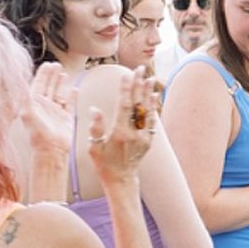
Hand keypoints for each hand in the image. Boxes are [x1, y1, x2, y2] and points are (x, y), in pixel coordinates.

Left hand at [21, 64, 77, 166]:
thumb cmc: (37, 134)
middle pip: (48, 86)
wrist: (51, 151)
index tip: (47, 63)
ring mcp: (55, 112)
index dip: (43, 73)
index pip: (38, 84)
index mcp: (34, 104)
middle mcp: (44, 107)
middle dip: (52, 75)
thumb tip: (19, 81)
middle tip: (56, 64)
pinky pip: (69, 103)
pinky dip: (72, 96)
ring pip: (58, 92)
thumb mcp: (27, 113)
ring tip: (64, 73)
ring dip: (60, 83)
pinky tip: (74, 89)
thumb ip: (24, 96)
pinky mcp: (66, 118)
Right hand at [86, 71, 157, 186]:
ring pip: (147, 110)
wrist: (121, 179)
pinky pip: (152, 120)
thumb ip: (95, 128)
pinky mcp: (148, 139)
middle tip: (140, 69)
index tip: (126, 75)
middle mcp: (134, 133)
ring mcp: (143, 136)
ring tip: (150, 77)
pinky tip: (154, 95)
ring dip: (149, 93)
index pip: (124, 106)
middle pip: (138, 104)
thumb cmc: (104, 163)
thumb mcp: (94, 148)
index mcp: (120, 133)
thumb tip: (94, 109)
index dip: (125, 89)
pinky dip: (153, 107)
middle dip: (139, 85)